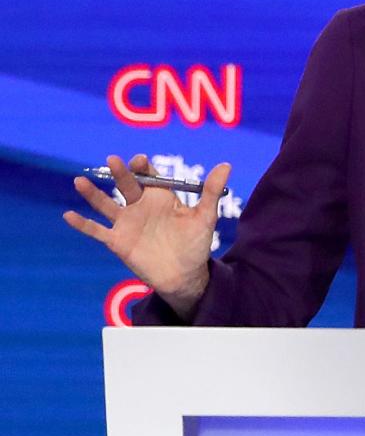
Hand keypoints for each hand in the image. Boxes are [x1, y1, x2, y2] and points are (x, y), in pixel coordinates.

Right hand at [64, 153, 231, 316]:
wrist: (186, 275)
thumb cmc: (195, 245)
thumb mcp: (205, 217)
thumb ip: (211, 191)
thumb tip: (226, 165)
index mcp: (159, 197)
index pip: (148, 176)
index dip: (143, 167)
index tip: (140, 160)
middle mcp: (140, 206)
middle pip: (126, 186)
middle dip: (120, 174)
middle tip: (113, 161)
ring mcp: (127, 223)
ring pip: (106, 205)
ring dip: (92, 194)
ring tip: (79, 182)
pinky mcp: (118, 241)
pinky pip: (97, 231)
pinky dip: (83, 224)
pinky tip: (68, 215)